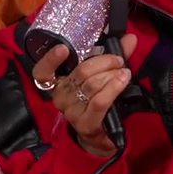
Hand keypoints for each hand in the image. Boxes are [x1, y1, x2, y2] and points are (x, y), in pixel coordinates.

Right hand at [29, 34, 137, 157]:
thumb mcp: (101, 77)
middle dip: (104, 62)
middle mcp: (60, 98)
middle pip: (80, 73)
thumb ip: (113, 57)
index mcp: (58, 84)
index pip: (42, 72)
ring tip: (124, 72)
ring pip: (91, 86)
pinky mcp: (86, 124)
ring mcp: (71, 112)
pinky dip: (113, 88)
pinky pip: (99, 102)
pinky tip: (123, 81)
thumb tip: (130, 38)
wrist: (103, 135)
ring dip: (111, 75)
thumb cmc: (98, 102)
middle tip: (119, 60)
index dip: (50, 60)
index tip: (63, 48)